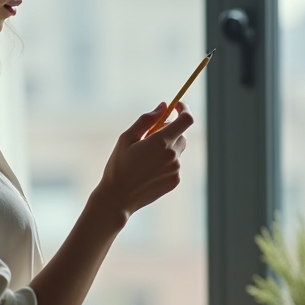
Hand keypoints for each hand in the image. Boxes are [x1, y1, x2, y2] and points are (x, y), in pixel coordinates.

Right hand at [95, 101, 194, 220]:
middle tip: (150, 136)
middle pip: (181, 134)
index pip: (186, 120)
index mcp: (160, 142)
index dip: (184, 109)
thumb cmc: (118, 166)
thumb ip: (146, 120)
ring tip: (145, 158)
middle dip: (170, 130)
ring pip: (178, 150)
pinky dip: (166, 162)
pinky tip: (148, 170)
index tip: (177, 106)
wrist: (118, 198)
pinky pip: (175, 164)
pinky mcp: (175, 181)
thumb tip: (163, 106)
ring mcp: (175, 170)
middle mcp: (172, 156)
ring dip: (167, 147)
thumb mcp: (126, 138)